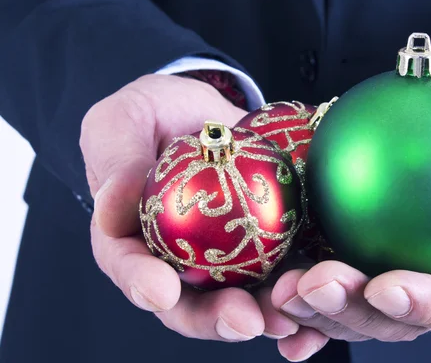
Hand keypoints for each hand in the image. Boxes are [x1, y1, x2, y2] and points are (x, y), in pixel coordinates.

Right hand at [81, 74, 299, 341]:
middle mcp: (177, 260)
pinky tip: (321, 292)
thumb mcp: (123, 121)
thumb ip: (115, 162)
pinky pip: (282, 273)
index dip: (142, 285)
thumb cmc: (154, 114)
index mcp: (132, 238)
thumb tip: (109, 213)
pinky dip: (301, 290)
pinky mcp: (265, 246)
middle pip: (191, 303)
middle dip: (217, 318)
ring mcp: (224, 258)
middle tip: (245, 319)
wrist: (207, 112)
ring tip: (291, 315)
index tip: (161, 292)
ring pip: (242, 298)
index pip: (129, 268)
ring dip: (266, 314)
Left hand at [267, 84, 430, 360]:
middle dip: (354, 313)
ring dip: (314, 314)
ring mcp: (382, 285)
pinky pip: (321, 302)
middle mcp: (426, 289)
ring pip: (350, 317)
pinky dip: (298, 319)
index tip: (389, 285)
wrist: (421, 124)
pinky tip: (273, 313)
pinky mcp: (346, 272)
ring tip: (282, 291)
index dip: (429, 306)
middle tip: (316, 283)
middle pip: (395, 322)